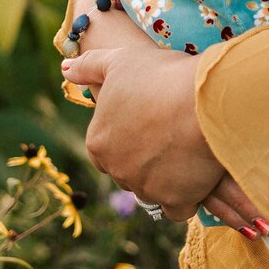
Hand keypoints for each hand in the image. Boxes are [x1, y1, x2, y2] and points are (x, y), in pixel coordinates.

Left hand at [63, 40, 266, 228]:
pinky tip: (198, 173)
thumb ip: (90, 66)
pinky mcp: (175, 201)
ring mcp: (145, 188)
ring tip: (190, 147)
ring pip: (154, 188)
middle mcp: (116, 170)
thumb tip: (66, 69)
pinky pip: (177, 207)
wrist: (202, 101)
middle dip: (148, 156)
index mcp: (98, 141)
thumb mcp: (121, 61)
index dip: (130, 133)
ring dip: (168, 176)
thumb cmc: (161, 77)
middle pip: (130, 169)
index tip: (153, 118)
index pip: (107, 147)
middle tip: (173, 131)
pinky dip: (187, 195)